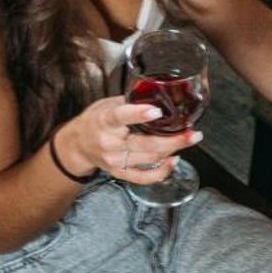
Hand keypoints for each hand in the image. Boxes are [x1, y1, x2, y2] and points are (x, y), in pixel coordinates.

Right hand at [59, 96, 199, 184]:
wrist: (77, 145)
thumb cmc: (97, 120)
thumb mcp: (109, 104)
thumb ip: (132, 101)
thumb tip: (163, 94)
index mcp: (104, 121)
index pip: (120, 117)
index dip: (138, 114)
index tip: (156, 111)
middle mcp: (108, 142)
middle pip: (145, 144)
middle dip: (173, 140)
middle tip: (193, 134)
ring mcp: (113, 160)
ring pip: (149, 159)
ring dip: (173, 151)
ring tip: (189, 140)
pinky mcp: (118, 173)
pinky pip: (142, 177)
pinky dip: (161, 172)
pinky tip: (174, 162)